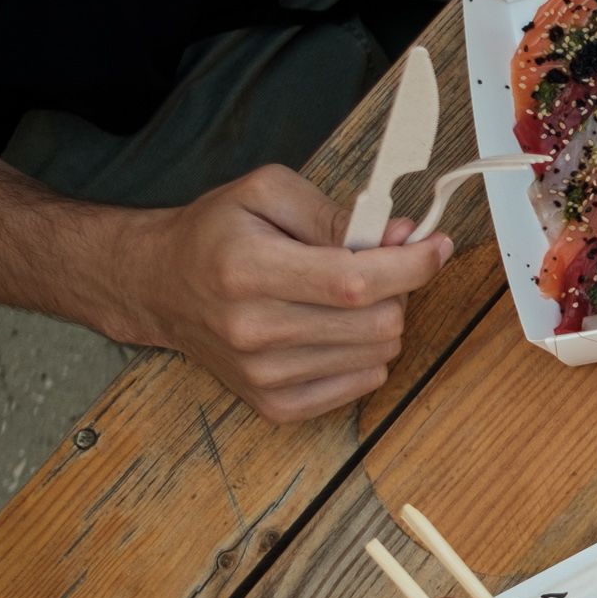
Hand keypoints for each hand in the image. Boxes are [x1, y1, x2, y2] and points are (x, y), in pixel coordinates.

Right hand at [99, 166, 451, 423]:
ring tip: (344, 296)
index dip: (412, 264)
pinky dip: (364, 354)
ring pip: (378, 355)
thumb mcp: (268, 193)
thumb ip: (337, 213)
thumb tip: (402, 237)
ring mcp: (263, 375)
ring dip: (380, 320)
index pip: (357, 281)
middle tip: (376, 266)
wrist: (160, 286)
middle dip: (396, 289)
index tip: (437, 245)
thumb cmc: (216, 234)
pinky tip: (335, 328)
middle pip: (378, 323)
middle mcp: (253, 331)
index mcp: (248, 271)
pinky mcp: (274, 404)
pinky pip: (361, 384)